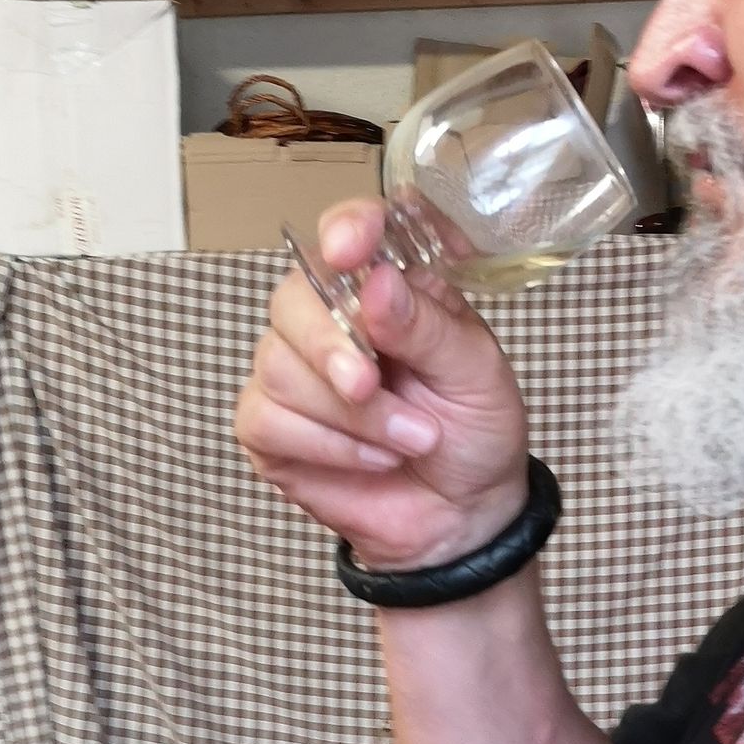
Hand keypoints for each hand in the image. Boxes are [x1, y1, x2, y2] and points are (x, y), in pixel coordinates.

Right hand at [234, 198, 531, 571]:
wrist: (463, 515)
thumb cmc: (474, 431)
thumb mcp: (477, 374)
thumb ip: (429, 327)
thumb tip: (378, 285)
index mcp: (388, 287)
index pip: (351, 230)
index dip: (346, 228)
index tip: (350, 249)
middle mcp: (332, 317)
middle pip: (292, 298)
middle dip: (332, 347)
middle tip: (372, 386)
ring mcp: (294, 370)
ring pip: (279, 365)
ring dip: (351, 415)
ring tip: (410, 441)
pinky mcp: (270, 426)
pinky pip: (267, 418)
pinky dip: (327, 445)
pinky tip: (373, 459)